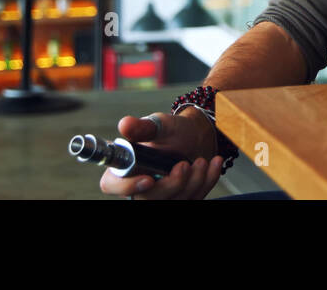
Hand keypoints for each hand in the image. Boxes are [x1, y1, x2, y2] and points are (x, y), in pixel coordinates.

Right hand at [98, 110, 223, 199]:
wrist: (196, 136)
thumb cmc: (173, 130)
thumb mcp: (160, 125)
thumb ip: (143, 127)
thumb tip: (125, 124)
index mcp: (125, 168)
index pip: (113, 184)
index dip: (127, 186)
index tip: (148, 179)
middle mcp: (139, 186)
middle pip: (148, 199)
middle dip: (171, 185)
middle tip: (184, 165)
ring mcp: (161, 196)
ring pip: (174, 201)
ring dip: (193, 182)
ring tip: (202, 161)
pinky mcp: (181, 199)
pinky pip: (195, 198)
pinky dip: (207, 181)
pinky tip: (213, 164)